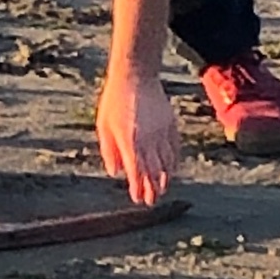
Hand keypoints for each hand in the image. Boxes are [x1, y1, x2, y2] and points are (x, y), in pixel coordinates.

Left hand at [95, 68, 179, 206]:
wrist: (135, 76)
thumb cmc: (115, 100)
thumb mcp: (104, 125)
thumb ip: (109, 151)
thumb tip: (114, 172)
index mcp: (130, 141)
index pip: (136, 172)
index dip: (137, 188)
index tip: (137, 199)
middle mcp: (148, 140)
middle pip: (153, 172)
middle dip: (152, 189)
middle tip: (151, 202)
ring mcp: (162, 133)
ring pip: (167, 163)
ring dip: (164, 179)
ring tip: (161, 190)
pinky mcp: (171, 125)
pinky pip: (175, 150)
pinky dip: (174, 163)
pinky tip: (171, 170)